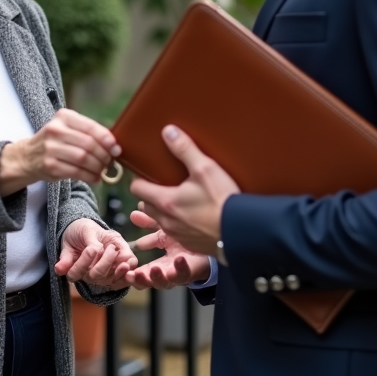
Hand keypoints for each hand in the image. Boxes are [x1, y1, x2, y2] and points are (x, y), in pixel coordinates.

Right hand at [0, 109, 120, 195]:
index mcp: (63, 116)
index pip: (90, 126)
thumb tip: (114, 145)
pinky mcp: (50, 165)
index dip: (106, 138)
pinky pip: (76, 172)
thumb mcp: (67, 129)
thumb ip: (88, 132)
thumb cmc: (55, 142)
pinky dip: (89, 176)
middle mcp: (55, 130)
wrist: (27, 156)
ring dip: (97, 167)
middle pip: (88, 144)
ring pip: (83, 158)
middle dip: (103, 155)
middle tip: (109, 162)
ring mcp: (50, 148)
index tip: (116, 148)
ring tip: (102, 170)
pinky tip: (94, 178)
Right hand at [55, 218, 137, 289]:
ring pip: (110, 279)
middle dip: (105, 263)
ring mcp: (102, 277)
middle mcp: (87, 275)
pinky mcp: (115, 275)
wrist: (92, 230)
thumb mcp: (74, 237)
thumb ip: (68, 255)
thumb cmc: (80, 232)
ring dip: (118, 271)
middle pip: (96, 275)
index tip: (91, 249)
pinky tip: (130, 264)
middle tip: (111, 248)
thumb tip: (58, 270)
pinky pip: (121, 280)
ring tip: (125, 259)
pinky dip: (127, 274)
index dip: (83, 263)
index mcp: (74, 268)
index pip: (75, 273)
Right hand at [124, 209, 211, 288]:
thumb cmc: (187, 237)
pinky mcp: (193, 271)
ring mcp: (180, 272)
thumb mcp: (166, 228)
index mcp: (160, 263)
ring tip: (154, 268)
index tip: (124, 270)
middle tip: (135, 274)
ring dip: (158, 277)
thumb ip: (149, 222)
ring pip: (166, 283)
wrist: (213, 240)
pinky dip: (180, 268)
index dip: (132, 274)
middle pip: (151, 281)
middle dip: (142, 280)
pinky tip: (178, 259)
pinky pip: (186, 274)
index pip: (142, 272)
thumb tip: (134, 213)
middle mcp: (168, 271)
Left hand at [129, 125, 239, 256]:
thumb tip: (168, 132)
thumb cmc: (221, 200)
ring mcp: (177, 234)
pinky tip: (193, 215)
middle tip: (163, 183)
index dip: (139, 179)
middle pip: (146, 205)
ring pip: (160, 220)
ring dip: (163, 210)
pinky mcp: (189, 244)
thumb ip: (185, 149)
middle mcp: (166, 220)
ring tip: (178, 199)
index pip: (136, 189)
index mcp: (165, 201)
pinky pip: (175, 232)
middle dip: (150, 194)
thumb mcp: (205, 168)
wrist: (240, 232)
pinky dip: (178, 223)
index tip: (147, 173)